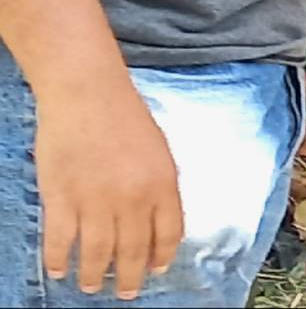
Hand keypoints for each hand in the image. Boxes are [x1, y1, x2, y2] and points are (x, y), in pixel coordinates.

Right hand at [35, 80, 182, 299]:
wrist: (88, 93)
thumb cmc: (125, 115)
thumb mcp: (160, 150)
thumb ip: (160, 186)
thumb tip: (158, 220)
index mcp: (163, 183)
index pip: (169, 234)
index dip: (162, 256)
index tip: (157, 269)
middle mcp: (133, 198)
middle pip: (133, 251)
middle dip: (130, 277)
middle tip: (125, 291)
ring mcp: (96, 200)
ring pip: (97, 253)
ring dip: (95, 275)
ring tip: (92, 285)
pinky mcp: (62, 198)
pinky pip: (61, 241)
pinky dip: (59, 260)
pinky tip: (59, 270)